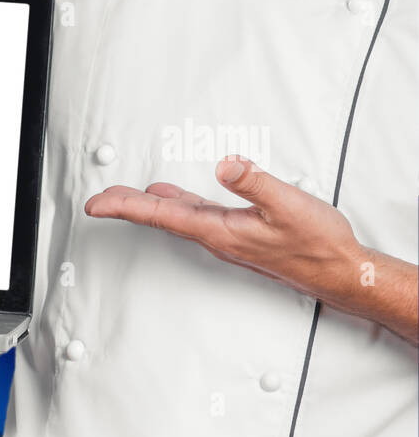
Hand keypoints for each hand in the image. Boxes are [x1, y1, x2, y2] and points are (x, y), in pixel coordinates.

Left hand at [85, 155, 417, 344]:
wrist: (339, 271)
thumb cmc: (317, 245)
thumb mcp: (288, 206)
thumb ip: (255, 183)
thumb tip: (226, 165)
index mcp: (218, 230)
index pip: (160, 215)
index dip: (125, 207)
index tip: (97, 204)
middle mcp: (216, 235)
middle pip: (160, 217)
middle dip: (126, 206)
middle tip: (99, 199)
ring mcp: (225, 235)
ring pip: (176, 216)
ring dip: (147, 205)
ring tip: (123, 195)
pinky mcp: (237, 232)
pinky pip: (196, 215)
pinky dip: (176, 203)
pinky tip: (171, 196)